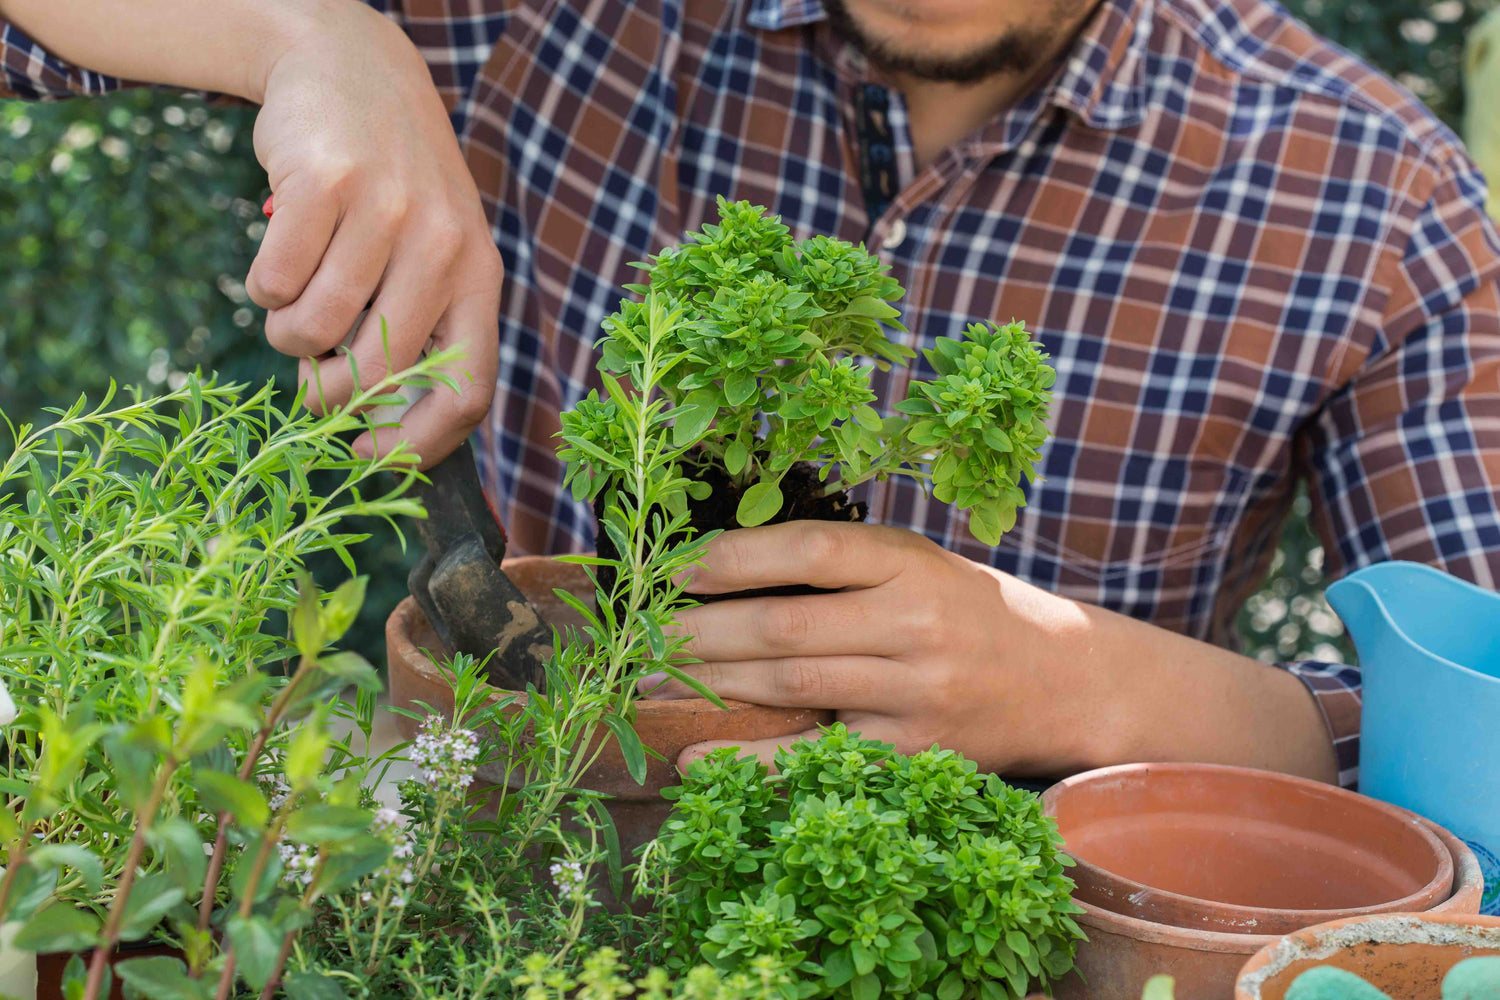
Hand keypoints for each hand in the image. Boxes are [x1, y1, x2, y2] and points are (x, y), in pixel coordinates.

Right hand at [246, 3, 499, 466]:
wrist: (352, 72)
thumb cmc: (394, 189)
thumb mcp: (435, 253)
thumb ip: (421, 329)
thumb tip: (378, 431)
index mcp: (480, 277)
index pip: (468, 390)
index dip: (419, 444)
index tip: (369, 457)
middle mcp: (443, 246)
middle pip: (378, 373)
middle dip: (328, 395)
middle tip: (310, 379)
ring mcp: (385, 212)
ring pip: (314, 331)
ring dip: (287, 336)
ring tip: (294, 305)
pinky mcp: (324, 183)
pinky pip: (273, 282)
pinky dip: (264, 286)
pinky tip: (281, 255)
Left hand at [649, 521, 1106, 775]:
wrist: (1069, 680)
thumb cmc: (973, 612)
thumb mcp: (921, 564)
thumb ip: (845, 564)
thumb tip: (726, 564)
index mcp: (913, 564)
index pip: (810, 552)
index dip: (732, 557)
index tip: (674, 566)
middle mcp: (915, 626)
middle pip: (783, 627)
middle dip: (697, 630)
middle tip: (640, 631)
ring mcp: (916, 695)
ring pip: (790, 688)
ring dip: (710, 684)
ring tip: (653, 677)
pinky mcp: (915, 755)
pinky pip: (816, 758)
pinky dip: (750, 761)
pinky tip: (695, 756)